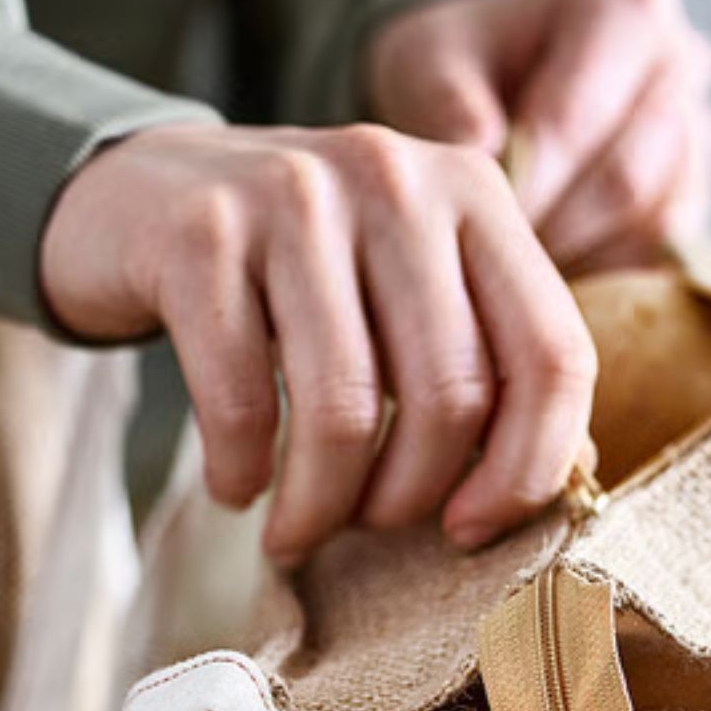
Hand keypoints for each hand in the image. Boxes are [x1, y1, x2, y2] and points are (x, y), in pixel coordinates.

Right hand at [39, 120, 595, 561]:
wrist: (140, 192)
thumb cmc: (305, 273)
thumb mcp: (410, 290)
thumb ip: (490, 360)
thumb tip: (571, 478)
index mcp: (477, 195)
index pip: (554, 355)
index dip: (529, 467)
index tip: (472, 529)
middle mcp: (396, 180)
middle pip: (451, 395)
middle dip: (409, 497)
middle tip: (368, 529)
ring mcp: (295, 197)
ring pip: (345, 408)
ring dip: (321, 504)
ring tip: (299, 530)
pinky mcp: (200, 234)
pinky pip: (241, 399)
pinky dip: (241, 471)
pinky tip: (236, 486)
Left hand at [365, 0, 710, 270]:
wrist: (496, 85)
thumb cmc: (463, 67)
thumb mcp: (427, 59)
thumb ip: (444, 99)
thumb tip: (479, 148)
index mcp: (629, 7)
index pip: (574, 120)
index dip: (519, 186)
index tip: (466, 225)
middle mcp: (683, 65)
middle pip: (625, 179)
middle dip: (550, 229)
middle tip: (488, 260)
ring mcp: (700, 136)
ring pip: (654, 226)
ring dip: (582, 257)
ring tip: (515, 266)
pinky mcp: (698, 198)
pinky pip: (666, 259)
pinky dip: (607, 275)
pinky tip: (555, 275)